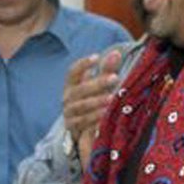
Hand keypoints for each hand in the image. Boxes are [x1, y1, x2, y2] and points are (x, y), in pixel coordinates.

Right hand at [63, 48, 121, 163]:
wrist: (83, 129)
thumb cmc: (93, 101)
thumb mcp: (100, 86)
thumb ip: (107, 70)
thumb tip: (116, 53)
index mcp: (72, 85)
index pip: (73, 72)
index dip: (83, 64)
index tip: (97, 57)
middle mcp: (67, 98)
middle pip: (80, 89)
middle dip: (97, 83)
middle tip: (114, 78)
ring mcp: (69, 113)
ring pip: (81, 106)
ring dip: (97, 102)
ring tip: (112, 98)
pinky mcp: (73, 127)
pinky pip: (83, 122)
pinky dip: (94, 118)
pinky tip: (106, 115)